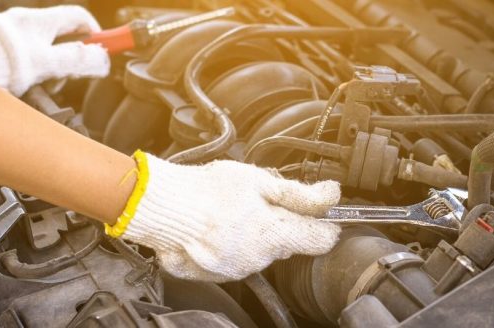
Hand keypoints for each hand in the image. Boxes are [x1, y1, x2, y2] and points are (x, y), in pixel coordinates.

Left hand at [0, 6, 109, 95]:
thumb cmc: (1, 66)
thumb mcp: (47, 64)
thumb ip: (77, 60)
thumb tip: (102, 58)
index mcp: (39, 20)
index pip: (78, 17)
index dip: (95, 33)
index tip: (102, 49)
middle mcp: (23, 20)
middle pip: (62, 33)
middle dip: (72, 54)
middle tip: (73, 73)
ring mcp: (8, 30)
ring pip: (43, 45)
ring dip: (52, 63)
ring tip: (47, 82)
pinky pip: (24, 52)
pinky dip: (33, 65)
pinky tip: (26, 81)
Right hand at [110, 152, 341, 281]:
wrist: (162, 207)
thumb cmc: (206, 190)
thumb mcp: (259, 181)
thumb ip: (299, 194)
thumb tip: (331, 196)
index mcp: (274, 236)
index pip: (321, 240)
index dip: (326, 223)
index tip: (323, 212)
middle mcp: (259, 259)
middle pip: (288, 242)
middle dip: (282, 223)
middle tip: (260, 200)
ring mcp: (238, 269)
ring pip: (263, 250)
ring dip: (256, 233)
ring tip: (233, 211)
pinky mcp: (219, 273)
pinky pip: (239, 257)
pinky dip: (235, 243)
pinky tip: (220, 225)